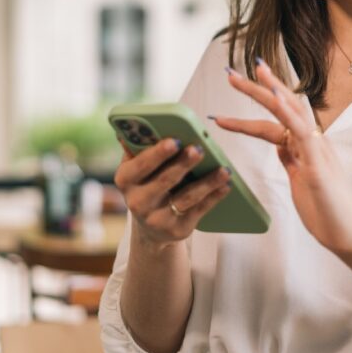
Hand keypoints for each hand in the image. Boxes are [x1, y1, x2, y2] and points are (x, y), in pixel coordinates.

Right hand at [113, 137, 232, 249]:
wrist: (150, 227)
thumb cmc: (146, 184)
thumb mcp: (136, 168)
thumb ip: (138, 146)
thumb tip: (137, 122)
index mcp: (125, 180)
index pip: (141, 165)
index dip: (158, 153)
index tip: (175, 140)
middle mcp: (137, 202)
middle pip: (164, 181)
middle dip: (183, 164)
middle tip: (199, 149)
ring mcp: (157, 218)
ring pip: (186, 197)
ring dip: (206, 182)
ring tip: (223, 169)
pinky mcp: (177, 229)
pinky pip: (199, 210)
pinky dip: (214, 197)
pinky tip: (226, 185)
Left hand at [211, 60, 351, 258]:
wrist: (348, 235)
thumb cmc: (326, 210)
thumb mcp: (300, 180)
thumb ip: (291, 160)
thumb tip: (279, 145)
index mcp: (305, 145)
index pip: (277, 116)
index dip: (257, 101)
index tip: (238, 84)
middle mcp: (312, 141)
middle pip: (282, 105)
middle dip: (256, 87)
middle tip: (231, 73)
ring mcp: (316, 149)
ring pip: (291, 111)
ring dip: (268, 91)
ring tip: (249, 74)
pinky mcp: (318, 163)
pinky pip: (301, 132)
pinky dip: (287, 112)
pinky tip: (275, 98)